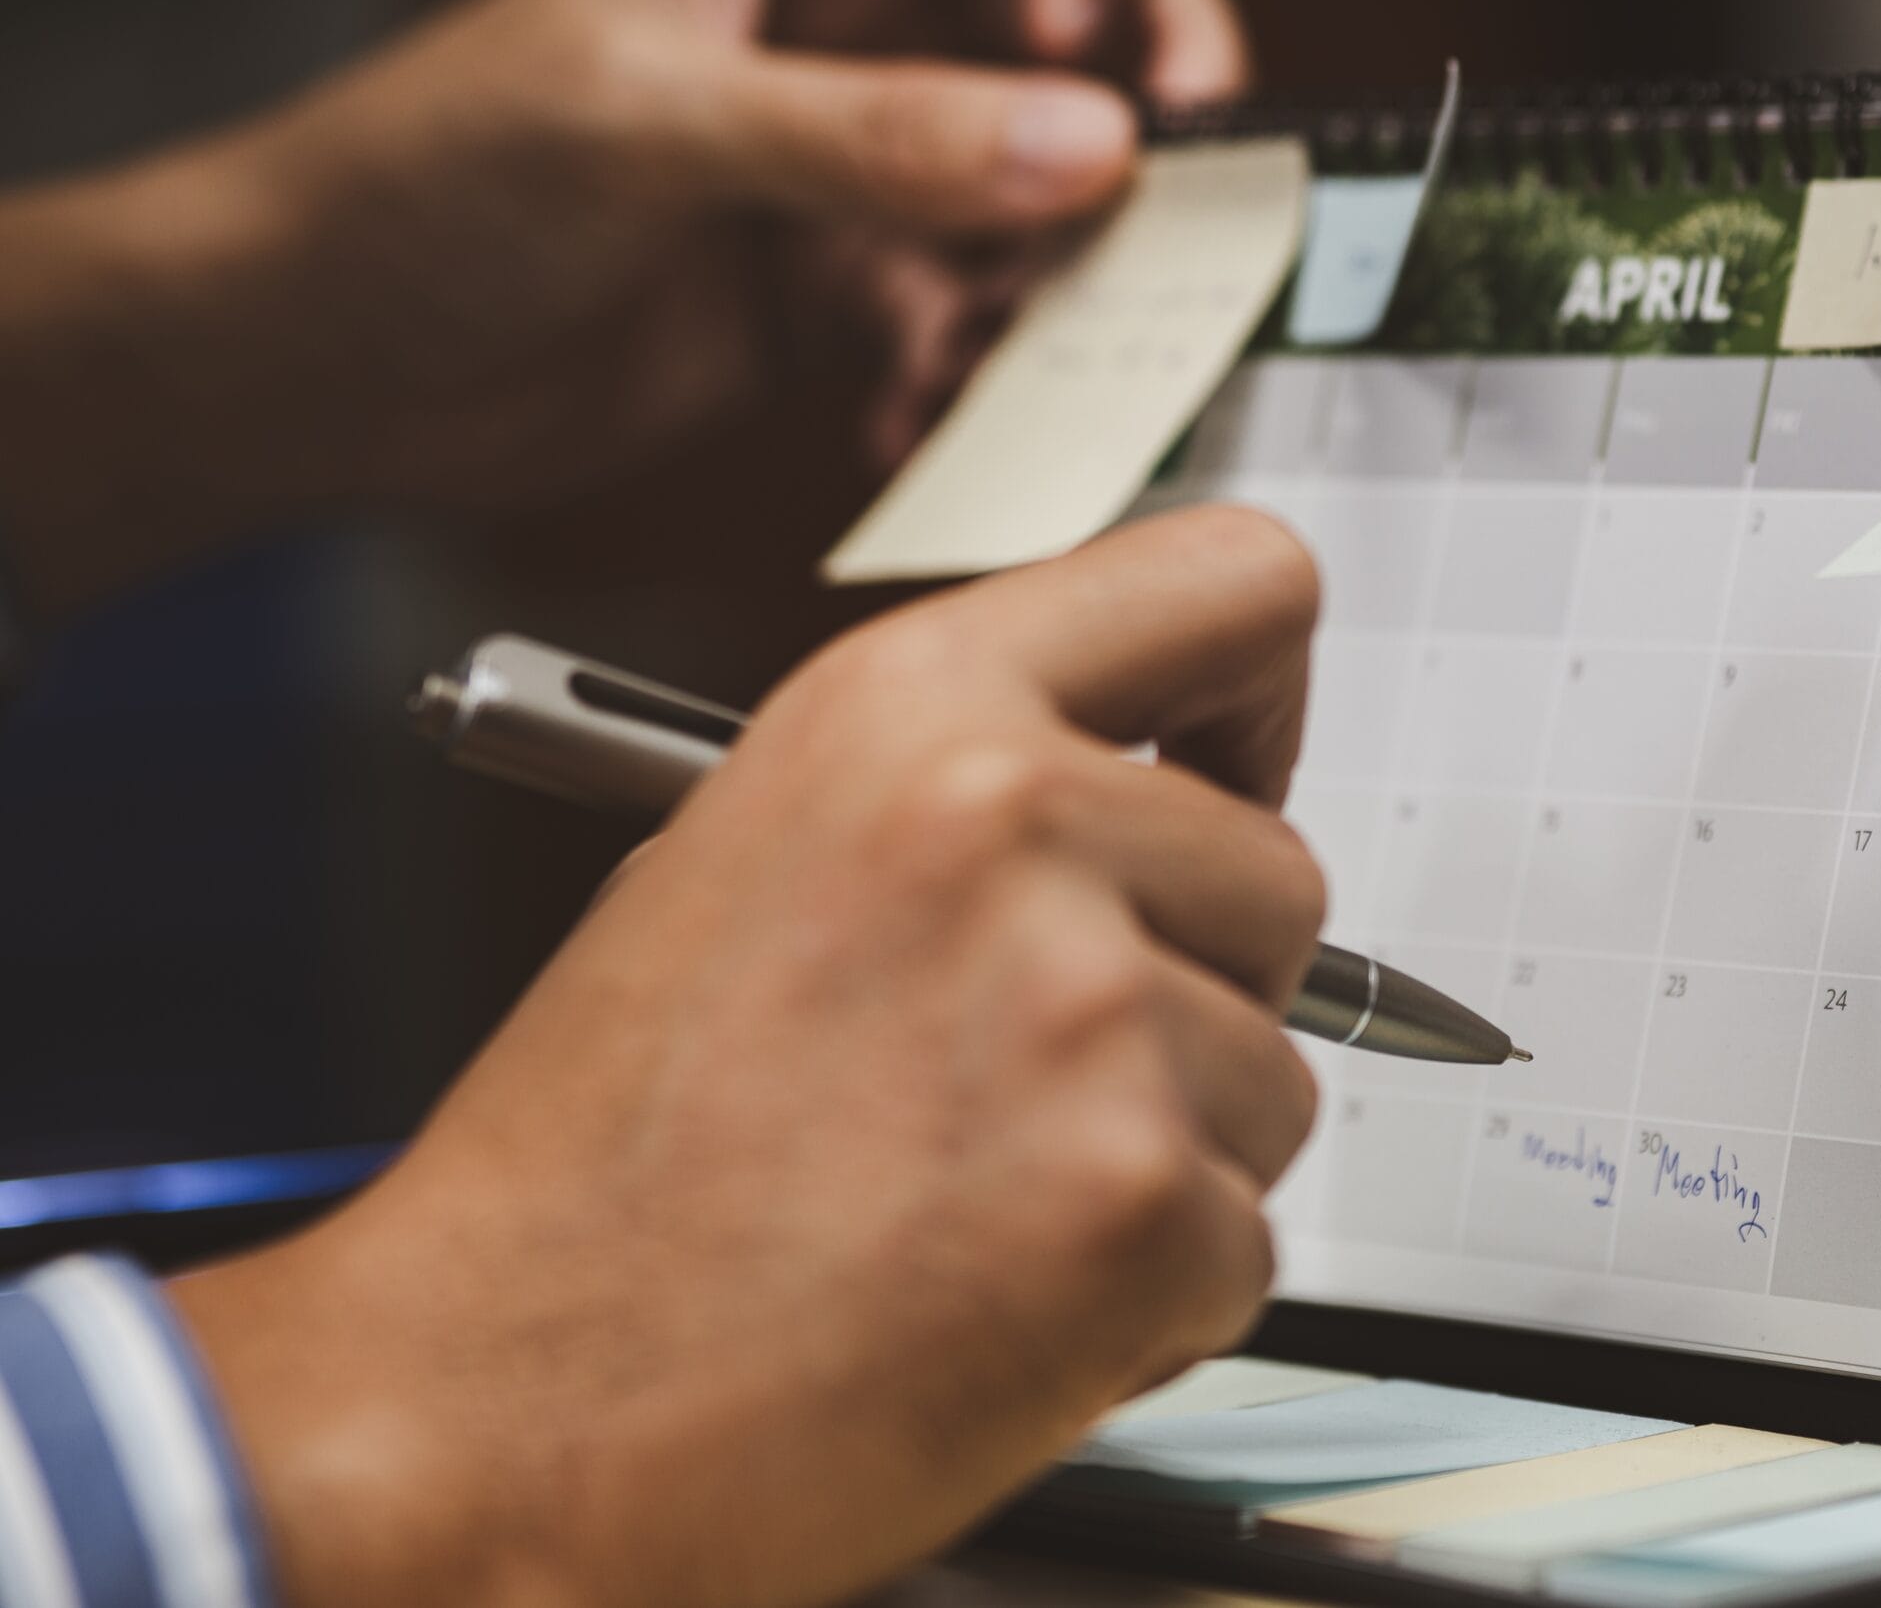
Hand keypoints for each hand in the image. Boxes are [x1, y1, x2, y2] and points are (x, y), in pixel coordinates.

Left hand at [0, 0, 1247, 616]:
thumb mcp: (655, 125)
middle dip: (1141, 99)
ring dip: (1057, 266)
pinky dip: (966, 371)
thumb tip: (1089, 145)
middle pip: (1070, 24)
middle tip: (1173, 178)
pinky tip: (912, 412)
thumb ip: (878, 136)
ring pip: (1040, 184)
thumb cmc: (427, 177)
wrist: (333, 363)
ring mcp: (855, 161)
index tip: (1084, 35)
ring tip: (1012, 335)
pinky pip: (966, 316)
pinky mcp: (839, 287)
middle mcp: (846, 25)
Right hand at [171, 506, 1325, 1607]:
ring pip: (1277, 1075)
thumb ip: (960, 793)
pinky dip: (1154, 1297)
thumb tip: (1145, 806)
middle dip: (1194, 987)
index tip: (1226, 770)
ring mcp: (1087, 1012)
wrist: (493, 1406)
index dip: (1256, 693)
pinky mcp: (1135, 1202)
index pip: (1237, 583)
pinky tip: (992, 1302)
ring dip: (1167, 1151)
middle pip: (1278, 875)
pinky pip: (1246, 1238)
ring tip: (972, 1201)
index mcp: (912, 708)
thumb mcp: (747, 859)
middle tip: (1029, 1077)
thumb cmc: (599, 1165)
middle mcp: (1012, 825)